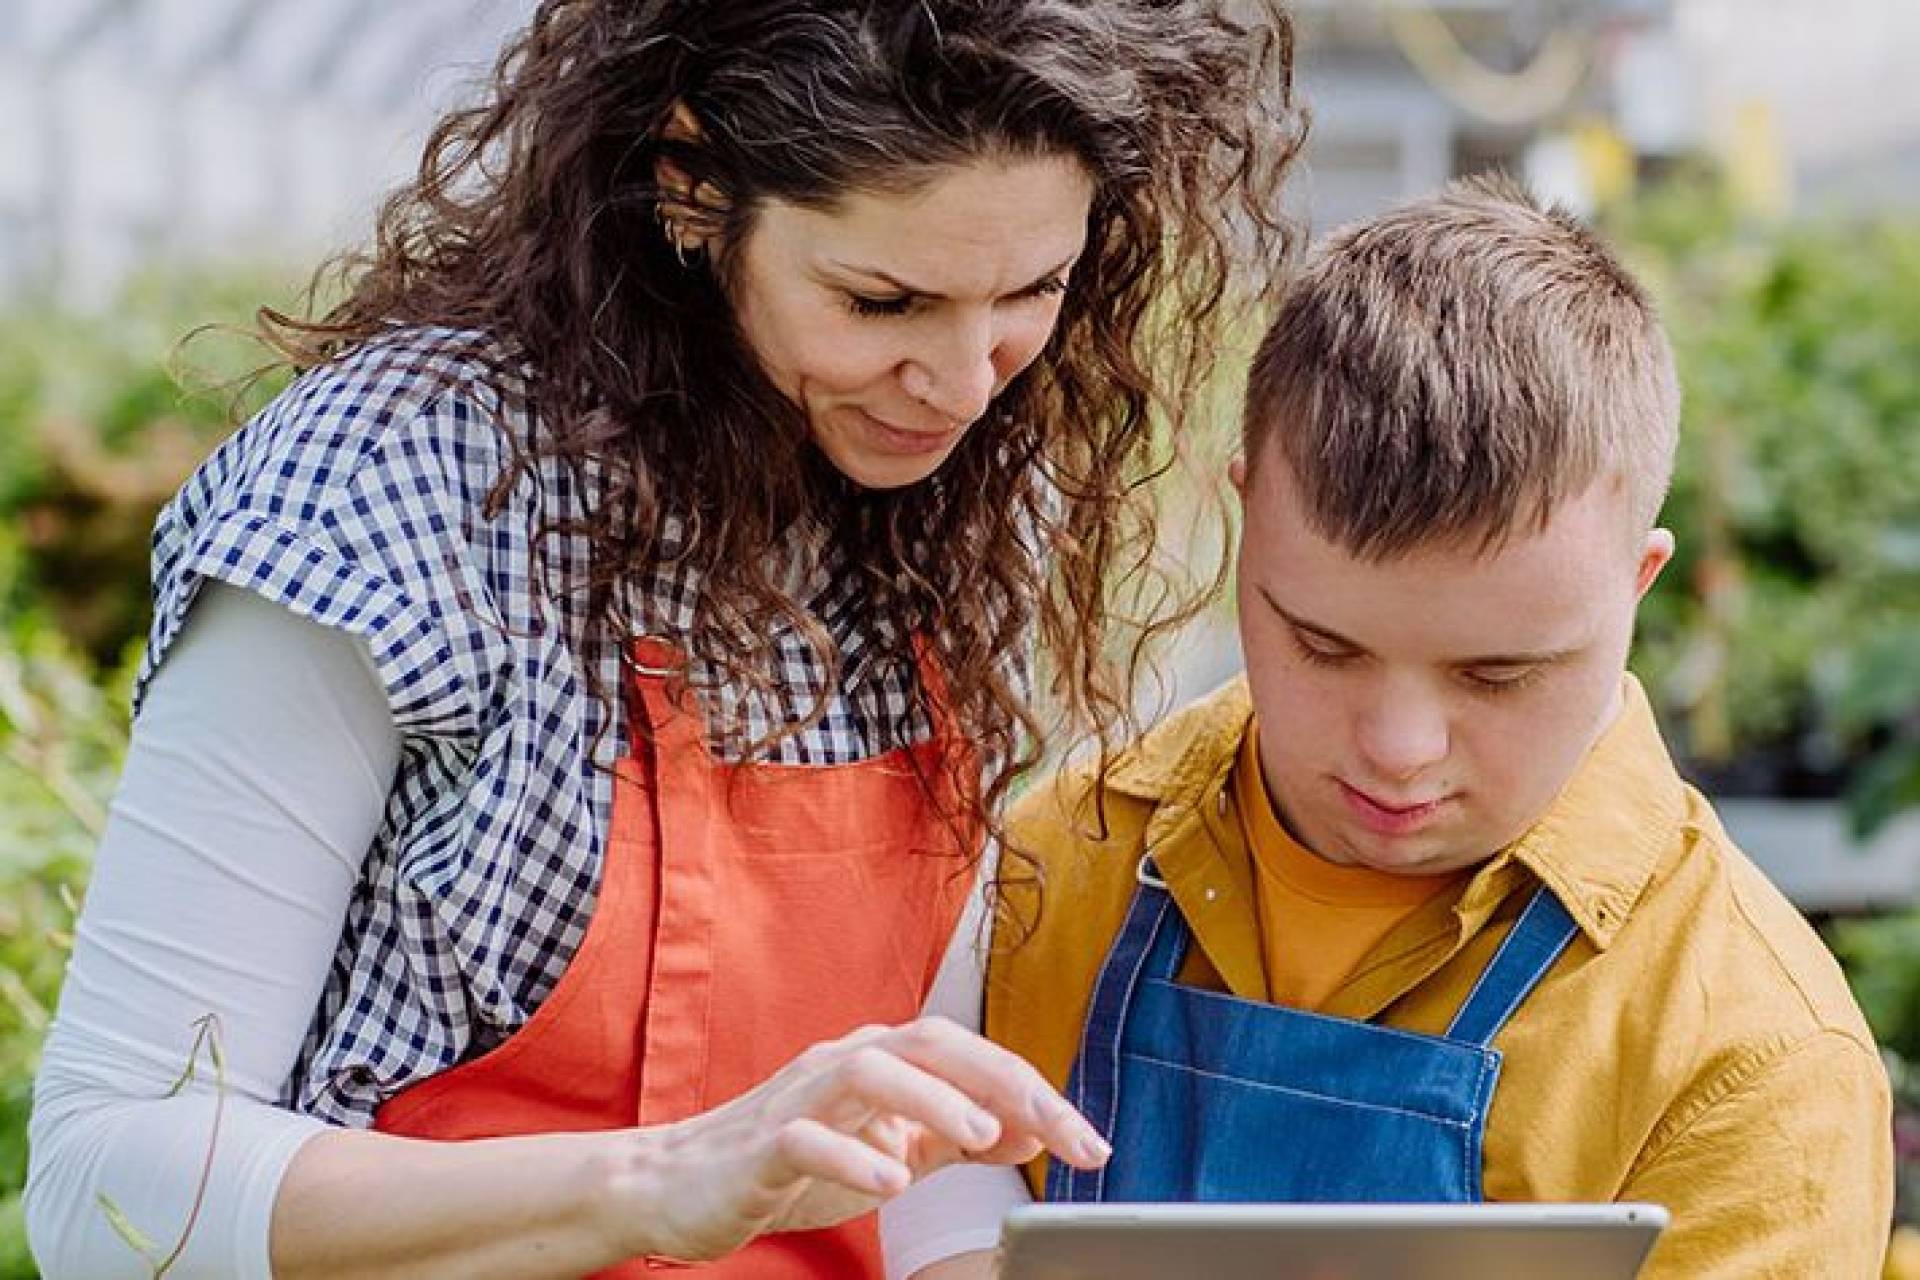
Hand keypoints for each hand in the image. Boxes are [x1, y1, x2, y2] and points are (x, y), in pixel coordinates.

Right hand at [600, 1017, 1107, 1261]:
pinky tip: (892, 1182)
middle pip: (933, 1043)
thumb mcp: (892, 1146)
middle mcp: (846, 1062)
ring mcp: (800, 1097)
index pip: (973, 1058)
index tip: (1090, 1142)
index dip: (1036, 1093)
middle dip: (1003, 1082)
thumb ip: (958, 1136)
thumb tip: (1034, 1130)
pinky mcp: (761, 1142)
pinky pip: (807, 1136)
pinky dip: (852, 1154)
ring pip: (870, 1069)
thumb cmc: (792, 1161)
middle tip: (1059, 1128)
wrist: (681, 1184)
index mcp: (884, 1059)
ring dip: (932, 1099)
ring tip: (982, 1139)